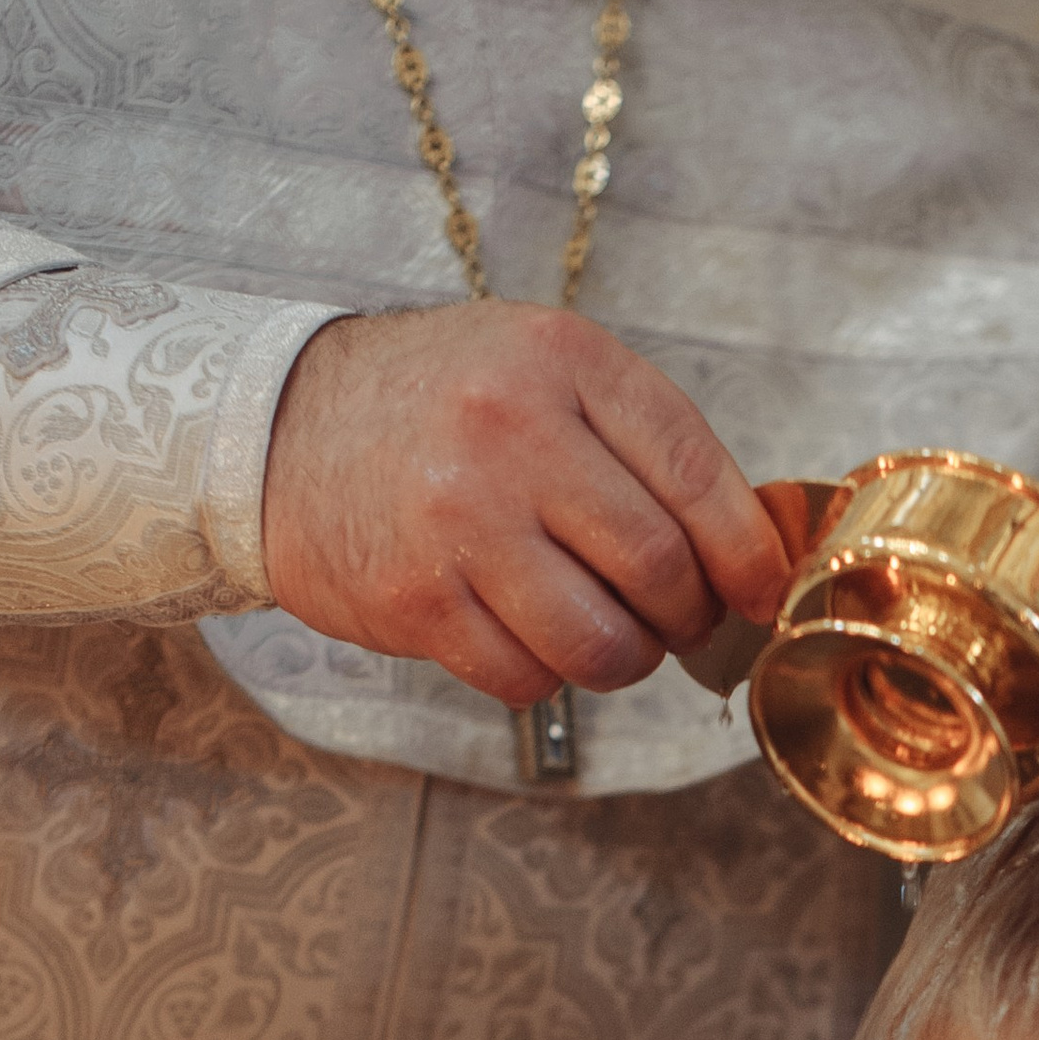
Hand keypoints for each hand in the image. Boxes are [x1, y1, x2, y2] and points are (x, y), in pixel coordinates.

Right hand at [261, 304, 789, 705]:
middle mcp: (511, 432)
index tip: (762, 593)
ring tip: (605, 633)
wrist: (276, 427)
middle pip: (659, 568)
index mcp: (563, 361)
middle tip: (676, 620)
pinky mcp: (415, 598)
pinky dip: (545, 675)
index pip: (696, 473)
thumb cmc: (437, 407)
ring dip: (623, 659)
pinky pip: (526, 677)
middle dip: (687, 616)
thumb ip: (639, 443)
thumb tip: (747, 558)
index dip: (747, 554)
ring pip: (602, 642)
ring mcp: (459, 518)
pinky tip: (524, 634)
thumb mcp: (541, 372)